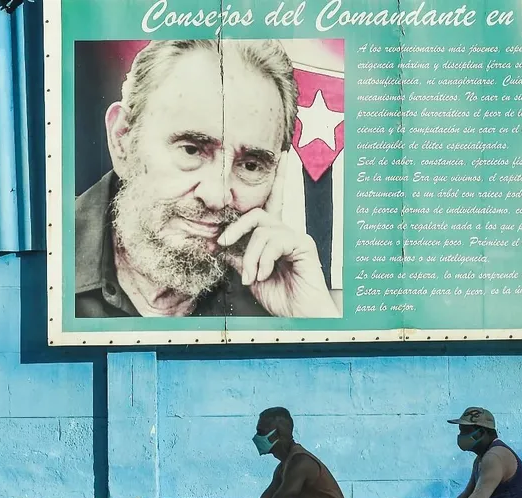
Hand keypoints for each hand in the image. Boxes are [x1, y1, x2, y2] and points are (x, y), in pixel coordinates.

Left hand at [217, 157, 338, 318]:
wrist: (300, 317)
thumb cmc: (281, 298)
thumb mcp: (251, 275)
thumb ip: (238, 258)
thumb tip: (217, 244)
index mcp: (274, 238)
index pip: (272, 203)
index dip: (279, 179)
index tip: (286, 156)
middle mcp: (286, 233)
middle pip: (256, 214)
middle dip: (235, 228)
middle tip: (222, 244)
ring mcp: (296, 238)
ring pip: (261, 231)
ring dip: (249, 257)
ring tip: (250, 277)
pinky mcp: (303, 245)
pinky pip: (274, 241)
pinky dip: (262, 260)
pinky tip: (263, 275)